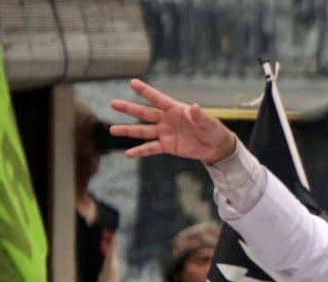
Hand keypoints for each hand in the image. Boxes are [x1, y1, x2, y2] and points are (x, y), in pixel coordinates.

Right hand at [111, 79, 237, 162]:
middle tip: (113, 103)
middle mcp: (166, 119)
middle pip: (144, 113)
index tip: (132, 82)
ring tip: (112, 129)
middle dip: (129, 108)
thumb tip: (195, 107)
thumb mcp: (208, 122)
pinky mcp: (167, 146)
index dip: (146, 91)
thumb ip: (200, 116)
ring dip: (128, 131)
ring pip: (143, 131)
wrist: (215, 146)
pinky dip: (140, 151)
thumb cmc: (213, 130)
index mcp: (175, 109)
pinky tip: (128, 154)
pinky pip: (151, 148)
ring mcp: (165, 133)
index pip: (158, 98)